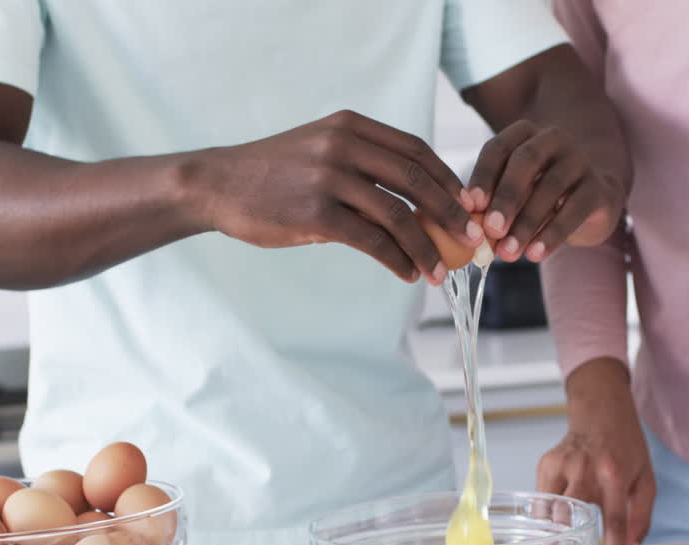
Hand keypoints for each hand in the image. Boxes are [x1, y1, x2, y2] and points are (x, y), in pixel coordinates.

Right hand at [201, 110, 483, 284]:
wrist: (218, 184)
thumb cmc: (274, 174)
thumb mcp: (321, 149)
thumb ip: (364, 164)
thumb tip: (418, 202)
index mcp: (351, 126)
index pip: (416, 150)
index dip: (448, 180)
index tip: (468, 207)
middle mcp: (344, 145)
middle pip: (416, 180)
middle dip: (451, 214)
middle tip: (470, 240)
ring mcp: (329, 178)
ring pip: (399, 215)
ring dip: (427, 247)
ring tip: (439, 271)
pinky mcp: (316, 213)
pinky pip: (372, 240)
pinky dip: (397, 260)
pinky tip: (408, 273)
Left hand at [465, 120, 624, 262]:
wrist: (589, 206)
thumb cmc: (538, 198)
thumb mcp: (514, 196)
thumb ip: (494, 205)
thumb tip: (472, 230)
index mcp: (524, 134)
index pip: (498, 148)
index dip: (483, 175)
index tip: (472, 205)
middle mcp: (553, 139)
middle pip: (526, 160)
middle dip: (506, 196)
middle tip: (491, 229)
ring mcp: (580, 160)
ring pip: (551, 186)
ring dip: (526, 223)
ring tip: (508, 253)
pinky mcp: (599, 187)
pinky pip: (575, 209)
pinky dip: (552, 234)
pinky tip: (535, 255)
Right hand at [537, 358, 654, 544]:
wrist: (600, 411)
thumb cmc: (626, 448)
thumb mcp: (646, 479)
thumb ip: (641, 517)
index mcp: (614, 474)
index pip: (615, 521)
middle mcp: (585, 469)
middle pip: (572, 513)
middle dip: (568, 540)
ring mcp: (561, 464)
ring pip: (550, 506)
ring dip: (550, 531)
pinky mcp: (545, 463)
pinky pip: (542, 496)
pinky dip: (544, 513)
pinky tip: (545, 525)